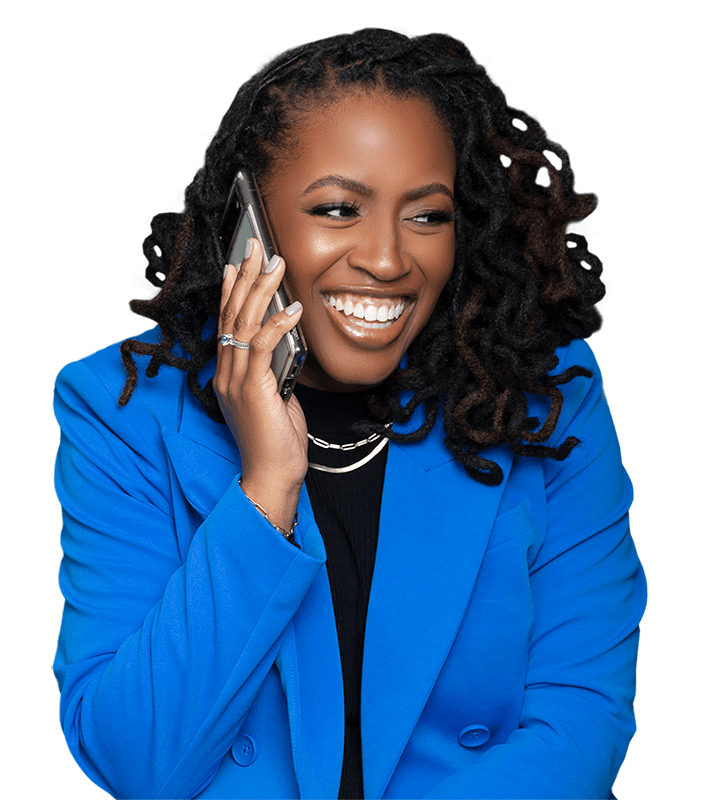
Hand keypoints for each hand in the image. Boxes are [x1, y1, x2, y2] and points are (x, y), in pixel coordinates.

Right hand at [214, 239, 306, 530]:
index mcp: (229, 373)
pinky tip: (292, 307)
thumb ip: (274, 370)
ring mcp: (236, 380)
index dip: (232, 291)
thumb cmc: (276, 440)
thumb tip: (285, 345)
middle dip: (245, 277)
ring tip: (276, 264)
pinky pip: (263, 347)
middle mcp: (226, 373)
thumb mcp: (275, 396)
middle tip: (256, 247)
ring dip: (261, 290)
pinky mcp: (252, 389)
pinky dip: (277, 324)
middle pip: (233, 314)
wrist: (272, 475)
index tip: (238, 265)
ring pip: (244, 323)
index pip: (227, 322)